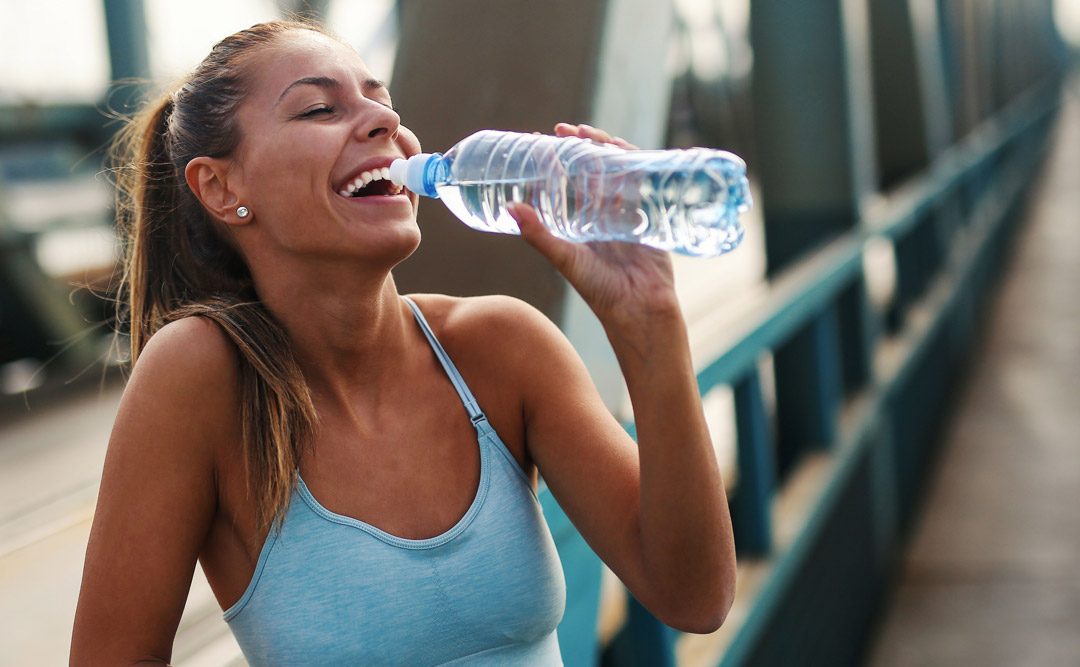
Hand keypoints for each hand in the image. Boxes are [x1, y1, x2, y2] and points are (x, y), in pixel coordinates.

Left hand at [508, 123, 681, 334]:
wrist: (640, 308)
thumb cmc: (600, 290)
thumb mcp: (565, 259)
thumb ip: (539, 235)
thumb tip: (510, 207)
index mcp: (582, 222)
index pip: (567, 182)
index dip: (556, 160)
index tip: (542, 140)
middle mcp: (604, 213)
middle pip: (593, 169)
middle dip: (580, 145)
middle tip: (564, 129)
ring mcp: (628, 212)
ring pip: (617, 169)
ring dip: (605, 148)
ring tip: (589, 133)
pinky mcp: (650, 214)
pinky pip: (644, 181)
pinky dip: (636, 162)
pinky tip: (624, 148)